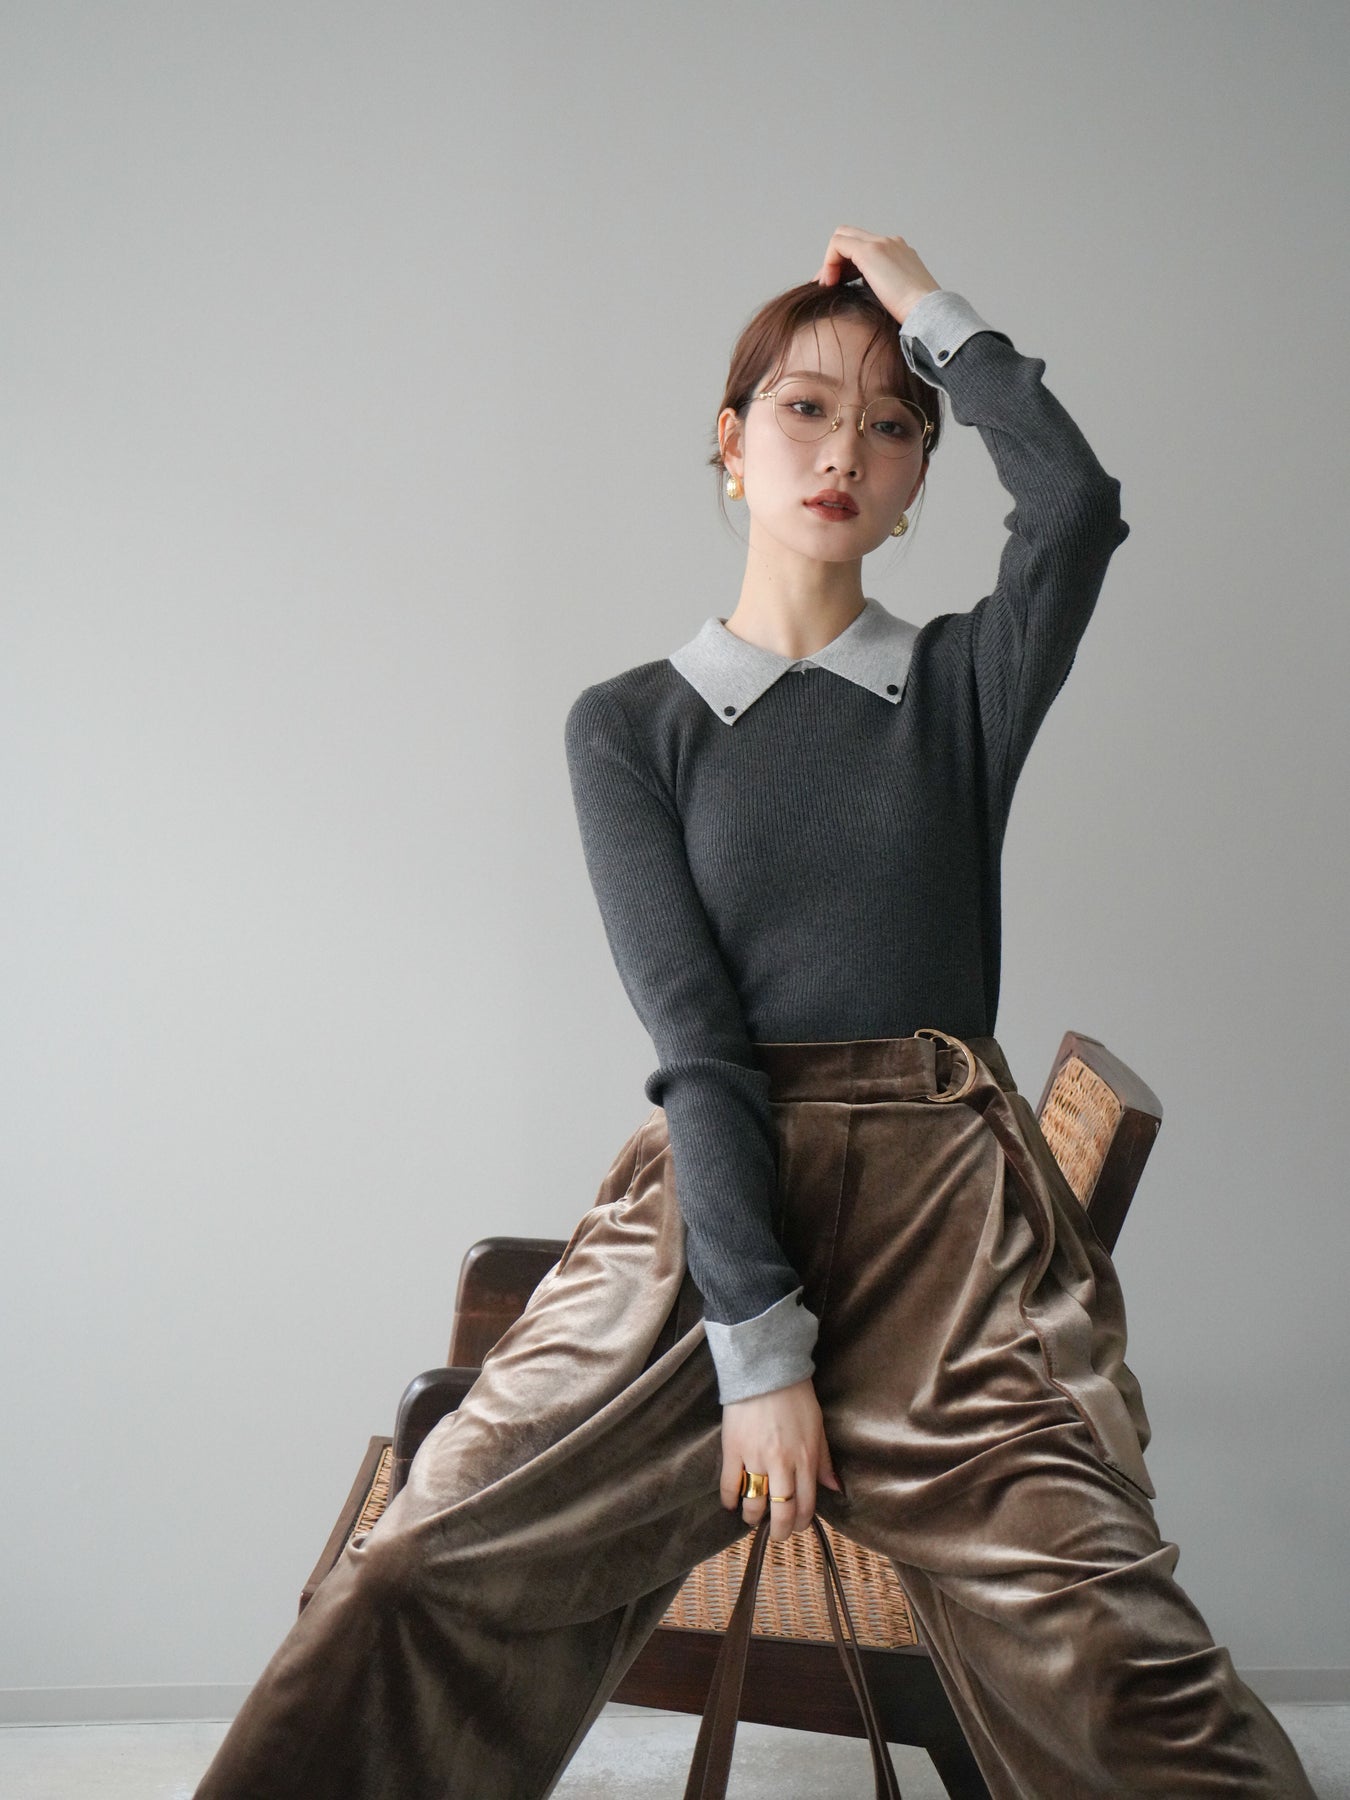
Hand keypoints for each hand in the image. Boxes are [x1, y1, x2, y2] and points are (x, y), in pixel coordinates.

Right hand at [720, 1376, 843, 1541]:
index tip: (797, 1525)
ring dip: (754, 1518)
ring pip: (754, 1504)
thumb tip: (835, 1488)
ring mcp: (755, 1458)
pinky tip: (732, 1504)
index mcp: (805, 1459)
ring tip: (753, 1518)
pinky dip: (730, 1500)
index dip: (802, 1522)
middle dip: (780, 1530)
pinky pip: (730, 1484)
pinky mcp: (733, 1449)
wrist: (766, 1370)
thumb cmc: (796, 1396)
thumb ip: (824, 1461)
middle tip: (777, 1533)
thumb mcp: (817, 1428)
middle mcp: (781, 1464)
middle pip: (781, 1512)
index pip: (806, 1505)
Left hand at [812, 226, 940, 328]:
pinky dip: (828, 263)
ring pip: (842, 237)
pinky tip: (829, 284)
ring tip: (828, 286)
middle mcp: (891, 243)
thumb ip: (883, 292)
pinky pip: (838, 245)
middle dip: (836, 259)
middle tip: (829, 284)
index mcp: (900, 254)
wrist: (927, 311)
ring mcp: (882, 243)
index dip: (847, 265)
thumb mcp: (897, 300)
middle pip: (851, 237)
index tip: (839, 287)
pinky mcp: (870, 251)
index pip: (866, 247)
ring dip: (830, 261)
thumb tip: (866, 302)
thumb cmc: (915, 315)